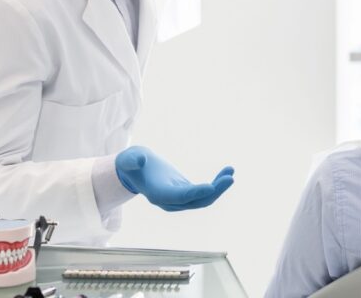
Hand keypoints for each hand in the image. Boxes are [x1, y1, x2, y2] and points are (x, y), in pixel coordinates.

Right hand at [115, 146, 233, 211]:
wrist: (135, 171)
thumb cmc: (132, 163)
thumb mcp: (129, 159)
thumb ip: (132, 161)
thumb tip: (139, 161)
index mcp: (158, 195)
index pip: (180, 197)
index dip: (196, 193)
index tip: (211, 187)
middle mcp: (170, 202)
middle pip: (196, 202)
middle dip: (214, 192)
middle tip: (230, 178)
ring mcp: (179, 200)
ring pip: (203, 199)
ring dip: (219, 188)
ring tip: (230, 171)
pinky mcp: (186, 193)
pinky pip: (204, 193)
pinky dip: (216, 184)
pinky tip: (227, 171)